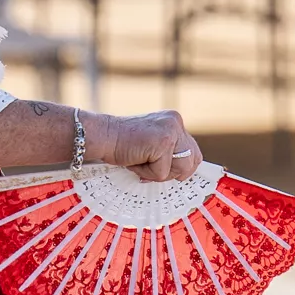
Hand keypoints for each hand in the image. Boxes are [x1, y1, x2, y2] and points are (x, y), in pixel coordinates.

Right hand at [84, 109, 202, 181]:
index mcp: (173, 121)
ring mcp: (171, 130)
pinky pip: (162, 172)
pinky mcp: (163, 142)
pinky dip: (146, 173)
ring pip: (181, 168)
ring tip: (140, 161)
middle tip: (151, 168)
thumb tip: (183, 173)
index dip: (182, 167)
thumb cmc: (121, 144)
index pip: (193, 151)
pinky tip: (134, 160)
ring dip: (158, 172)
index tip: (168, 172)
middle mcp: (175, 122)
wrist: (101, 136)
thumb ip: (167, 151)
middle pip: (192, 161)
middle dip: (173, 172)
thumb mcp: (151, 144)